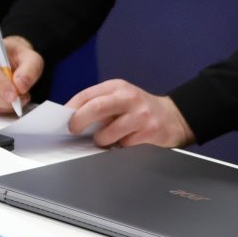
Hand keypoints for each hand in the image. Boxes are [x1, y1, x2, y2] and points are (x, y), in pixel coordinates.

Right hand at [0, 35, 41, 114]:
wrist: (11, 60)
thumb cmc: (18, 57)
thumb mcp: (31, 58)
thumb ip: (29, 70)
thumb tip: (20, 85)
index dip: (0, 84)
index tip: (14, 95)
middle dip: (3, 99)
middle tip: (20, 100)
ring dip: (2, 105)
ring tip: (17, 99)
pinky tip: (7, 101)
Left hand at [66, 79, 193, 148]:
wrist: (174, 117)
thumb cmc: (139, 109)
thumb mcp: (120, 98)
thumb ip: (98, 104)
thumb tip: (71, 118)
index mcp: (117, 87)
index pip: (87, 95)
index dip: (72, 108)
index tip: (64, 120)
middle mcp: (129, 98)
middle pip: (96, 108)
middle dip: (80, 121)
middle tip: (74, 130)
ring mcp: (141, 116)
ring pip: (108, 133)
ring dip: (101, 140)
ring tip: (105, 140)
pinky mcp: (150, 133)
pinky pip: (124, 147)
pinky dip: (119, 149)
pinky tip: (124, 144)